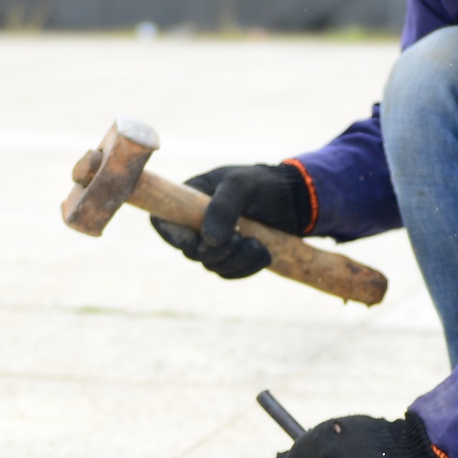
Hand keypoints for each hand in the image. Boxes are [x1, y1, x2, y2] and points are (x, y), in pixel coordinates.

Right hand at [150, 163, 311, 279]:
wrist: (293, 199)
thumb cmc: (261, 184)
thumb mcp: (240, 186)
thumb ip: (222, 208)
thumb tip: (209, 242)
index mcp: (188, 201)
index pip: (163, 223)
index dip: (174, 237)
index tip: (195, 241)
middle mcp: (196, 224)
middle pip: (190, 252)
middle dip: (217, 251)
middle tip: (241, 238)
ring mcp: (213, 243)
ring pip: (212, 266)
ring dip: (237, 260)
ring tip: (258, 244)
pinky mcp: (231, 258)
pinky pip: (230, 273)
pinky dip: (248, 267)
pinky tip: (264, 252)